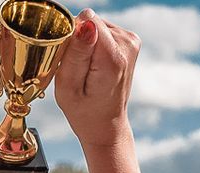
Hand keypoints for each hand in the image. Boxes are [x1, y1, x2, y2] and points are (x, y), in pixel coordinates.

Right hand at [53, 10, 137, 148]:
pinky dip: (93, 43)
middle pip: (91, 21)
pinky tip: (93, 64)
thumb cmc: (83, 110)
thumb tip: (85, 23)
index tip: (69, 58)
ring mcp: (131, 41)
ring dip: (85, 42)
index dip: (71, 36)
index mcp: (112, 59)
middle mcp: (127, 44)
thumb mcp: (69, 87)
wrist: (106, 123)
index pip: (87, 21)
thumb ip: (76, 53)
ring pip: (95, 24)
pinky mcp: (130, 39)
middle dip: (78, 39)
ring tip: (85, 68)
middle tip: (77, 68)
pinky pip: (102, 30)